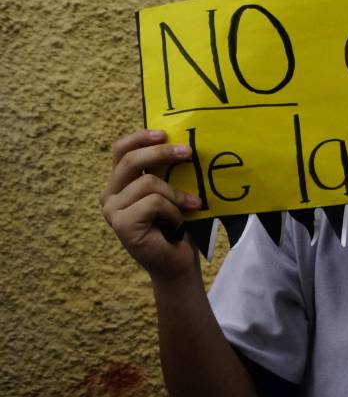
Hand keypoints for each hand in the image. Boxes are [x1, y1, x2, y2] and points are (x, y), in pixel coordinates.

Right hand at [100, 130, 202, 280]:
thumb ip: (166, 172)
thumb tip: (183, 143)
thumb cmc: (177, 227)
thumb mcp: (171, 193)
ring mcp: (112, 210)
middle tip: (189, 152)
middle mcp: (110, 195)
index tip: (164, 133)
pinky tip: (176, 225)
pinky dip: (172, 211)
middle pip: (131, 160)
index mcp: (119, 184)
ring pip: (148, 182)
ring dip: (175, 195)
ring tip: (188, 208)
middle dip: (162, 153)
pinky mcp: (121, 224)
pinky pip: (154, 202)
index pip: (120, 150)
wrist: (178, 263)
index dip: (140, 138)